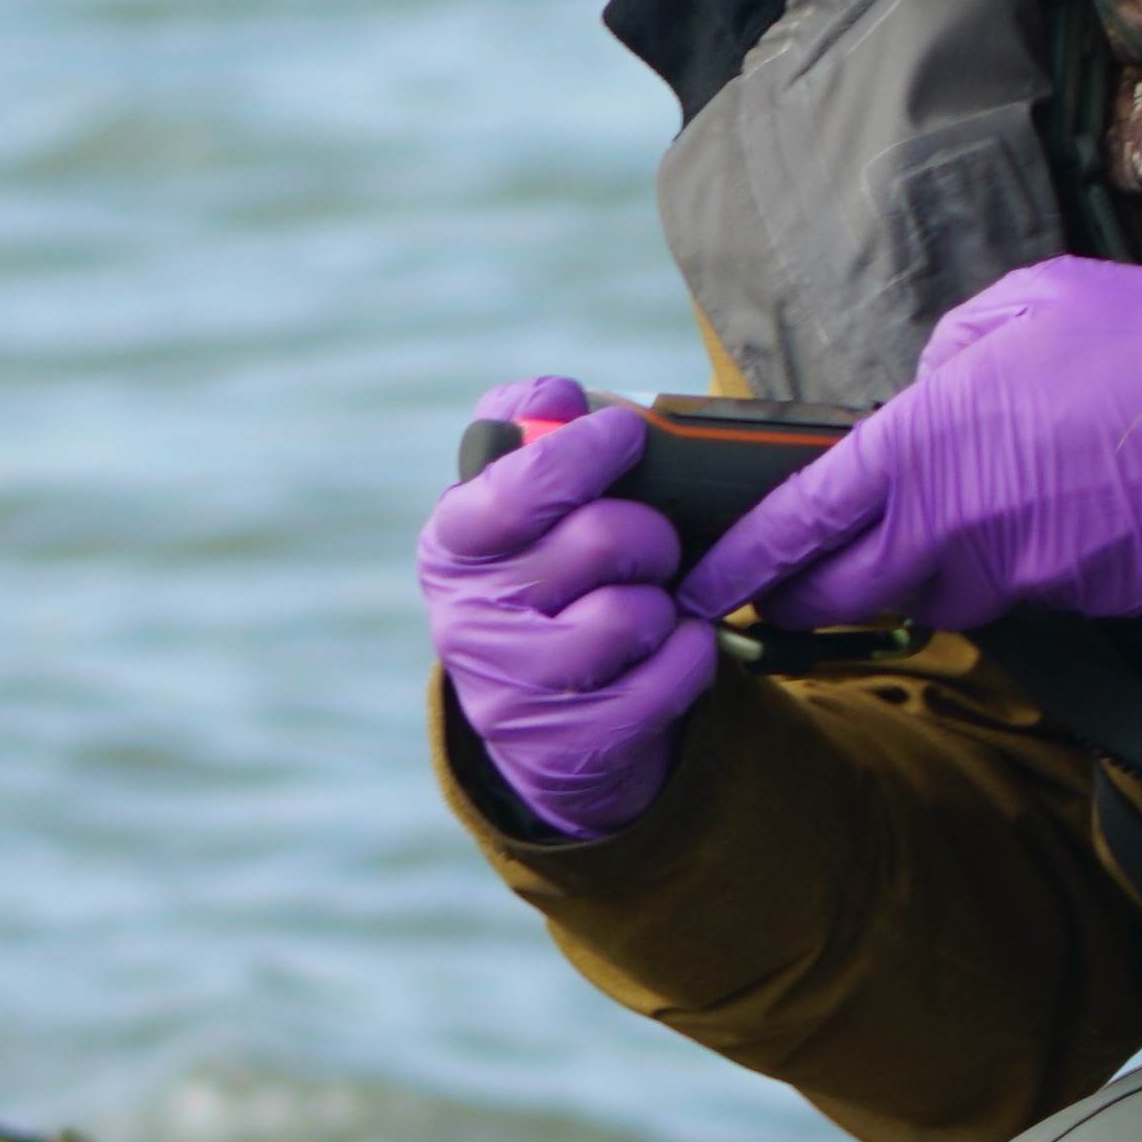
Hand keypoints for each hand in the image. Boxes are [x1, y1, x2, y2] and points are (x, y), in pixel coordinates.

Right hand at [424, 380, 713, 845]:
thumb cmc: (549, 583)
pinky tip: (668, 646)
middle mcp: (468, 620)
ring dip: (663, 601)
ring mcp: (516, 691)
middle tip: (649, 543)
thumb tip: (556, 396)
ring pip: (632, 614)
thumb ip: (532, 431)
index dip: (583, 450)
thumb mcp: (523, 509)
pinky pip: (670, 675)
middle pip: (600, 540)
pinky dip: (689, 652)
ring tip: (648, 602)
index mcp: (452, 547)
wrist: (547, 723)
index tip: (626, 433)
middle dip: (648, 532)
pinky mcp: (572, 745)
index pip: (516, 488)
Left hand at [684, 260, 1141, 638]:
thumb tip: (933, 385)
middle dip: (800, 595)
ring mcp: (1014, 576)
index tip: (703, 579)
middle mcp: (953, 531)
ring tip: (903, 544)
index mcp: (920, 452)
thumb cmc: (1137, 348)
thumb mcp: (1021, 304)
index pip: (798, 523)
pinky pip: (1009, 592)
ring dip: (904, 580)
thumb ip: (953, 350)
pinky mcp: (1071, 600)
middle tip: (778, 586)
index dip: (740, 559)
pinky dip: (995, 568)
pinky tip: (1023, 524)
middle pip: (844, 594)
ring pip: (929, 597)